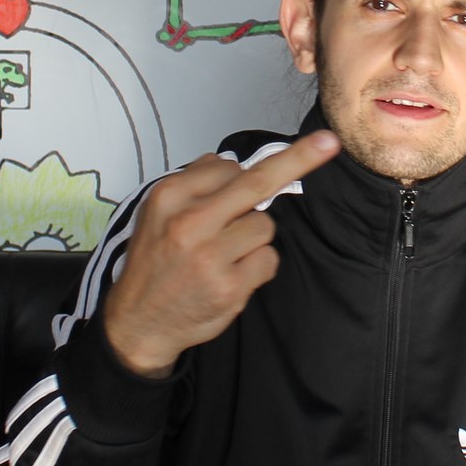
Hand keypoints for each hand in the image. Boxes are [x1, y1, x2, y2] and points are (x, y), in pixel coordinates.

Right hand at [101, 132, 342, 376]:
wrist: (138, 322)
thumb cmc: (154, 263)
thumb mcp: (156, 213)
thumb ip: (192, 185)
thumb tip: (228, 163)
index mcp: (169, 198)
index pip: (227, 167)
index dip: (249, 171)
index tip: (291, 148)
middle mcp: (189, 222)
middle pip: (257, 183)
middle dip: (299, 159)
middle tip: (327, 143)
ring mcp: (210, 256)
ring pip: (265, 226)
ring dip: (254, 238)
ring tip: (224, 254)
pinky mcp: (230, 287)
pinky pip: (268, 259)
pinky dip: (257, 266)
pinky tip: (232, 275)